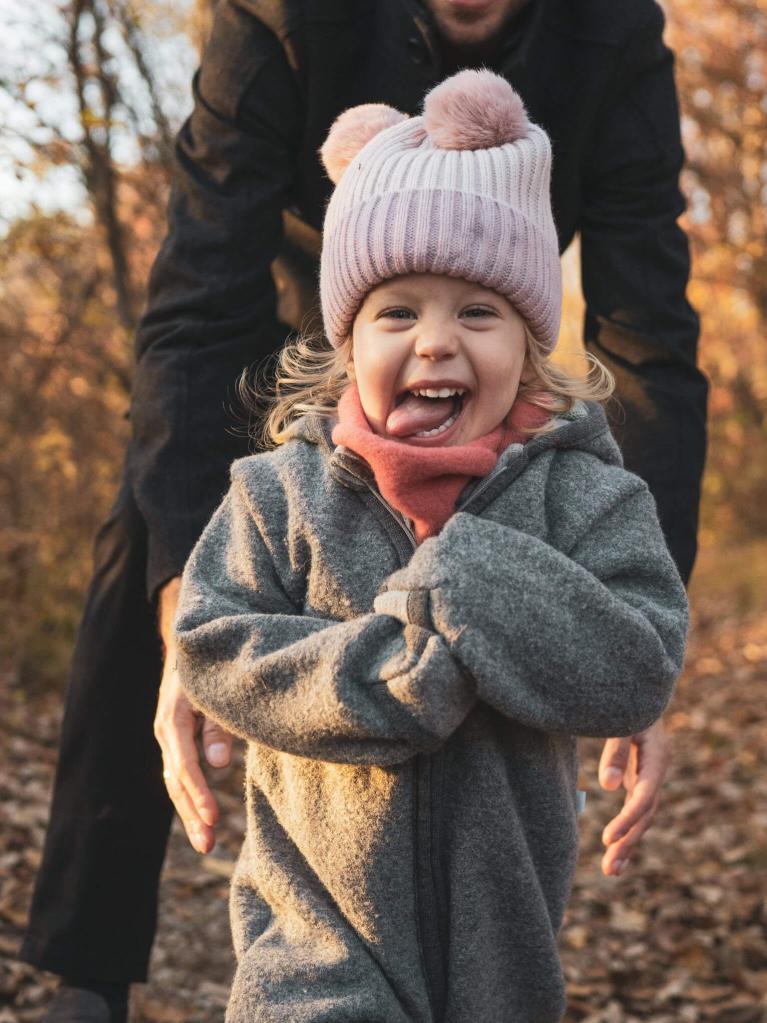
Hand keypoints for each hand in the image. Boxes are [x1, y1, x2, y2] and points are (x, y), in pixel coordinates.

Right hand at [153, 577, 232, 853]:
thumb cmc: (208, 663)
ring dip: (191, 812)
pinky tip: (203, 817)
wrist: (188, 640)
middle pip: (176, 782)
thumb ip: (219, 725)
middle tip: (209, 845)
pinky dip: (191, 796)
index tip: (213, 819)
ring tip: (208, 842)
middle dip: (192, 814)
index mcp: (174, 718)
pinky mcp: (177, 739)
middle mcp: (165, 731)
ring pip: (176, 782)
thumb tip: (220, 765)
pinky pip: (181, 773)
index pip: (184, 765)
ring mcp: (168, 737)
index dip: (199, 794)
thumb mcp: (215, 689)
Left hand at [598, 718, 669, 876]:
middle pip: (645, 815)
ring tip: (611, 871)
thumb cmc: (628, 703)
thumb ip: (616, 752)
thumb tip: (607, 787)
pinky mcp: (639, 778)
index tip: (606, 838)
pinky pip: (635, 809)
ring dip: (627, 843)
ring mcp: (649, 777)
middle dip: (628, 841)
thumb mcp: (623, 722)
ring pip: (642, 817)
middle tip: (609, 869)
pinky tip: (615, 848)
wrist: (639, 691)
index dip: (626, 819)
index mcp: (656, 760)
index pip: (642, 798)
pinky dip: (626, 829)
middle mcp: (656, 773)